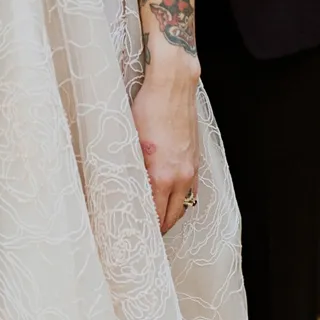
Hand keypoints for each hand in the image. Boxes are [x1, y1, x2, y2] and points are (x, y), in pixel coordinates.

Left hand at [130, 53, 200, 234]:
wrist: (173, 85)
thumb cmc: (148, 108)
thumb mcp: (131, 141)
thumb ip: (131, 168)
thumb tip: (123, 186)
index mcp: (162, 175)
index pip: (154, 214)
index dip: (145, 227)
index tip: (135, 234)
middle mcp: (181, 176)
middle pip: (172, 215)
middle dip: (160, 227)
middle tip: (146, 235)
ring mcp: (191, 167)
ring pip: (184, 203)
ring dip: (172, 214)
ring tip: (157, 220)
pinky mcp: (195, 157)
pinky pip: (191, 188)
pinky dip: (181, 198)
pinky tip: (170, 197)